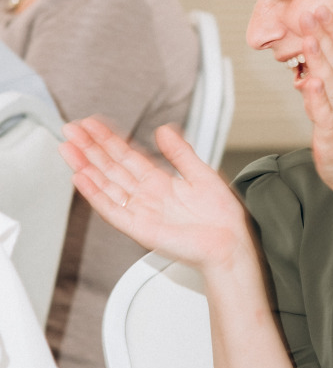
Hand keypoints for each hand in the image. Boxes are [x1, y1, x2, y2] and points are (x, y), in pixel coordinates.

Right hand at [60, 116, 250, 270]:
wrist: (230, 243)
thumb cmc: (220, 216)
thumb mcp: (201, 173)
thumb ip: (180, 153)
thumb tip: (163, 129)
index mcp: (160, 182)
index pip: (127, 156)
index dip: (109, 140)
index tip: (92, 124)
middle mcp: (146, 196)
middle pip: (111, 168)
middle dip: (90, 148)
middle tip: (71, 130)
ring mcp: (141, 212)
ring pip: (106, 185)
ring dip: (86, 167)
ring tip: (68, 148)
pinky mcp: (140, 229)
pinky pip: (113, 210)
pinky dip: (96, 195)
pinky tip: (81, 178)